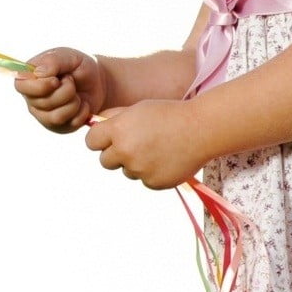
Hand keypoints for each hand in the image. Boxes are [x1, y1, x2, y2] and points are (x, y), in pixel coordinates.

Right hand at [14, 47, 108, 132]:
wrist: (97, 81)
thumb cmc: (77, 66)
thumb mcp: (68, 56)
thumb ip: (53, 61)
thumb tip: (39, 72)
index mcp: (28, 78)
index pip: (21, 86)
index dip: (40, 86)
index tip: (56, 80)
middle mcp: (32, 98)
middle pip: (43, 103)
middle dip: (65, 91)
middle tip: (71, 81)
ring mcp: (44, 115)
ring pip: (56, 117)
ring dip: (74, 103)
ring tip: (77, 93)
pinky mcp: (58, 127)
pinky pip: (70, 124)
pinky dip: (82, 113)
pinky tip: (83, 104)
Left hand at [85, 100, 207, 189]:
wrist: (201, 129)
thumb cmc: (169, 114)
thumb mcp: (138, 109)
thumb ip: (114, 118)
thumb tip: (95, 124)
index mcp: (118, 130)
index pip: (91, 141)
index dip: (99, 139)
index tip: (107, 138)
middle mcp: (125, 151)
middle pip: (105, 161)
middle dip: (115, 154)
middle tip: (135, 144)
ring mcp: (139, 169)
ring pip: (126, 171)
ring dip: (135, 163)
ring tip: (156, 148)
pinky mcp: (153, 182)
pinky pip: (143, 179)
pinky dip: (151, 172)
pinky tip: (165, 158)